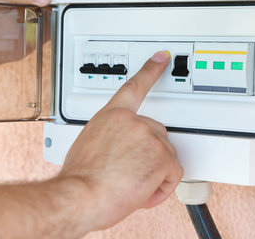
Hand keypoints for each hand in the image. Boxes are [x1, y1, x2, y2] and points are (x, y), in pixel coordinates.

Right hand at [59, 51, 183, 232]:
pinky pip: (173, 174)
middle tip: (129, 171)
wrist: (80, 196)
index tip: (161, 57)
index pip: (134, 86)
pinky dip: (162, 187)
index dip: (150, 71)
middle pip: (157, 133)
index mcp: (111, 116)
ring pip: (166, 156)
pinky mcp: (161, 156)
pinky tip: (143, 191)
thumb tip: (115, 148)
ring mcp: (149, 137)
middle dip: (149, 153)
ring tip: (130, 184)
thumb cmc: (80, 179)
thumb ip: (109, 137)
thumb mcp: (88, 146)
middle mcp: (132, 121)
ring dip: (154, 173)